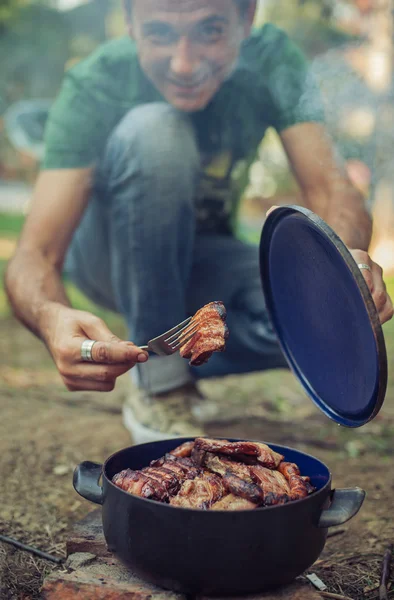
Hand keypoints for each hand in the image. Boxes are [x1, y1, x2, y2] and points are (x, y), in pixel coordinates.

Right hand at [42, 305, 148, 391]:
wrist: (52, 329)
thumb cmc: (73, 323)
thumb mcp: (92, 322)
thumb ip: (111, 338)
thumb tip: (132, 351)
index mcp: (68, 348)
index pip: (102, 354)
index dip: (125, 354)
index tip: (142, 353)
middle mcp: (66, 368)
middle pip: (107, 373)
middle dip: (126, 363)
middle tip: (136, 351)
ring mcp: (68, 380)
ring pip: (107, 383)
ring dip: (118, 369)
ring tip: (115, 354)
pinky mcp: (73, 386)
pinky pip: (102, 385)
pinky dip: (109, 375)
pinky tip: (103, 362)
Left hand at [266, 206, 393, 324]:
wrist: (338, 252)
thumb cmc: (317, 249)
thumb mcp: (306, 238)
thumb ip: (290, 223)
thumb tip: (271, 209)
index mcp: (354, 253)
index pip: (361, 276)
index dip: (351, 293)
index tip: (336, 304)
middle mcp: (370, 265)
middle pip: (375, 293)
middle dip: (358, 308)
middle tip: (339, 322)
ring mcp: (379, 279)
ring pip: (383, 302)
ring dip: (368, 316)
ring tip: (347, 325)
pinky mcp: (384, 292)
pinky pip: (388, 308)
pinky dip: (378, 320)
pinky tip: (360, 325)